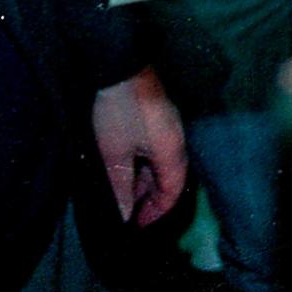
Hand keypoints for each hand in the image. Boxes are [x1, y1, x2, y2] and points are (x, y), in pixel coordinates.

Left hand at [91, 67, 187, 226]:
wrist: (120, 66)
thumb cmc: (119, 113)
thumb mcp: (115, 154)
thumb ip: (121, 187)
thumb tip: (124, 216)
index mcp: (171, 152)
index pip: (172, 192)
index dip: (155, 213)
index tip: (136, 225)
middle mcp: (176, 141)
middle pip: (169, 179)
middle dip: (149, 198)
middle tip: (125, 210)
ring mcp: (169, 127)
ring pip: (161, 164)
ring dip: (144, 180)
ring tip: (120, 190)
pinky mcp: (159, 118)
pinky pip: (157, 150)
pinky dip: (143, 164)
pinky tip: (124, 166)